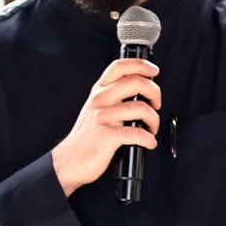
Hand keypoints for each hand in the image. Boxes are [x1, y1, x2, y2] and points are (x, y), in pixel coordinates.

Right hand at [50, 55, 159, 193]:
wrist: (69, 161)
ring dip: (154, 119)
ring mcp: (103, 117)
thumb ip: (111, 96)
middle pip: (135, 82)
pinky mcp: (107, 136)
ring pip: (140, 108)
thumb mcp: (94, 108)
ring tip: (152, 128)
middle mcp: (100, 100)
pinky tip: (148, 142)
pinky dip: (149, 139)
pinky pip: (137, 133)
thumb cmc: (86, 137)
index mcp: (98, 91)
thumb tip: (139, 90)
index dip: (141, 65)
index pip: (120, 67)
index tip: (153, 71)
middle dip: (154, 92)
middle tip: (156, 104)